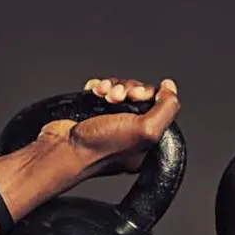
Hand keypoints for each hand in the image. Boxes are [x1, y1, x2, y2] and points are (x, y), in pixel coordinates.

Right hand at [37, 76, 180, 178]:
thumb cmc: (101, 147)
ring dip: (113, 86)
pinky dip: (99, 87)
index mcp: (146, 143)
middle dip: (128, 88)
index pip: (159, 109)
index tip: (138, 95)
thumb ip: (167, 108)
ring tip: (103, 92)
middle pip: (139, 97)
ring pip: (120, 92)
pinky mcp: (93, 114)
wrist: (63, 148)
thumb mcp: (146, 130)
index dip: (150, 95)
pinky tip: (94, 90)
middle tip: (118, 95)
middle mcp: (129, 134)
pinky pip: (102, 92)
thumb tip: (170, 88)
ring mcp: (110, 123)